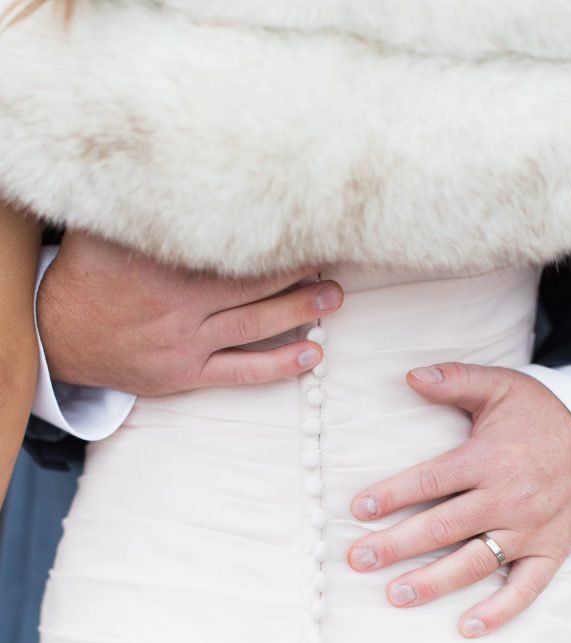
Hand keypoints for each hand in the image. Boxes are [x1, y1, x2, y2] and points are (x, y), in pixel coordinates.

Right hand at [37, 231, 343, 394]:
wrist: (60, 337)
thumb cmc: (89, 277)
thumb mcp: (107, 233)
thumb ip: (143, 209)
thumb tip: (173, 166)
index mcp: (168, 268)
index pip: (233, 248)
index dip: (273, 237)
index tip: (304, 221)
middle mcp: (183, 307)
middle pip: (254, 285)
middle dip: (298, 271)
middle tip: (336, 256)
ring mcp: (187, 344)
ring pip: (255, 325)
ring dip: (299, 312)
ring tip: (334, 298)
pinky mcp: (187, 374)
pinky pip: (241, 372)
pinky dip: (278, 365)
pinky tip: (311, 356)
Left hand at [347, 362, 570, 636]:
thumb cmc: (542, 415)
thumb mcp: (503, 386)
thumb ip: (456, 379)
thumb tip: (410, 376)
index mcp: (489, 459)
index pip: (430, 480)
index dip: (391, 495)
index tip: (357, 511)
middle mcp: (507, 499)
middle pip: (442, 527)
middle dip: (396, 546)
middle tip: (358, 559)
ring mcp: (529, 531)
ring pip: (474, 563)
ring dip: (433, 582)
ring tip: (394, 595)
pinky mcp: (551, 553)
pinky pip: (525, 590)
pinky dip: (499, 612)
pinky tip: (467, 629)